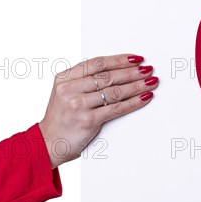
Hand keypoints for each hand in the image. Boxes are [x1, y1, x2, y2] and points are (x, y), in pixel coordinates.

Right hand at [39, 54, 158, 168]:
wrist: (49, 143)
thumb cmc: (63, 117)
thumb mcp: (66, 92)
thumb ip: (84, 80)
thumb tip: (119, 70)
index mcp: (64, 78)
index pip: (97, 64)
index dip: (119, 60)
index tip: (136, 59)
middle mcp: (70, 89)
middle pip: (108, 76)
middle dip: (132, 72)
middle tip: (148, 69)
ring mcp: (78, 105)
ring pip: (115, 91)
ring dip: (137, 86)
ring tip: (151, 82)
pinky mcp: (88, 121)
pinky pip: (117, 108)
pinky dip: (134, 102)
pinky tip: (144, 97)